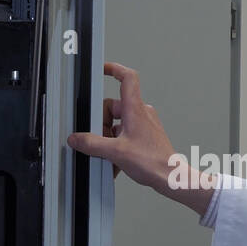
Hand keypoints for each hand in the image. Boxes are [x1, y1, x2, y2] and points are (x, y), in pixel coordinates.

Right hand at [67, 62, 215, 214]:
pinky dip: (117, 144)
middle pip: (114, 106)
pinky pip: (125, 134)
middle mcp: (142, 113)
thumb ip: (92, 144)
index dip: (114, 69)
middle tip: (99, 138)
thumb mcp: (115, 152)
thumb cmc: (153, 162)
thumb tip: (77, 139)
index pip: (127, 77)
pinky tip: (114, 160)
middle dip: (102, 122)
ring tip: (109, 152)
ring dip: (109, 136)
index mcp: (135, 109)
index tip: (102, 69)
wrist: (169, 177)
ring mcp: (145, 125)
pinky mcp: (146, 137)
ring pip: (118, 122)